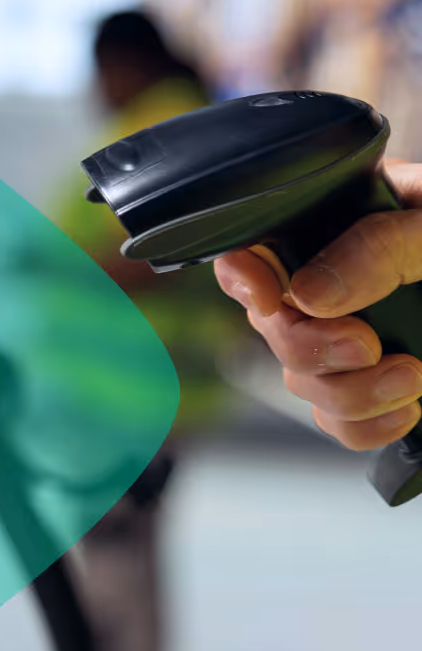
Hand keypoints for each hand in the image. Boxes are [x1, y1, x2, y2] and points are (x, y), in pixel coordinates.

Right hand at [214, 160, 421, 449]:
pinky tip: (409, 408)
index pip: (259, 248)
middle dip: (313, 350)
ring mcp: (351, 341)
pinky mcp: (376, 390)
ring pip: (302, 383)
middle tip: (368, 348)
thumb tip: (309, 293)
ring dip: (351, 394)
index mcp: (343, 224)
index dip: (245, 277)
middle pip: (274, 330)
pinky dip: (368, 426)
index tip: (271, 299)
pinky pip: (339, 422)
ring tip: (412, 379)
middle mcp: (334, 284)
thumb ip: (382, 248)